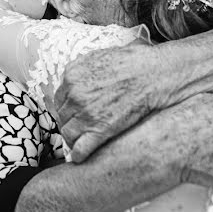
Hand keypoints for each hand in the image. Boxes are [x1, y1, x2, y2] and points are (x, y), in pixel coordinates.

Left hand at [54, 43, 168, 162]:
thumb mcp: (100, 55)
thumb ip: (82, 66)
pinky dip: (78, 155)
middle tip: (79, 127)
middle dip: (70, 121)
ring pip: (67, 132)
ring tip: (80, 142)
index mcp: (72, 75)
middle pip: (62, 115)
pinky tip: (80, 157)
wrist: (153, 74)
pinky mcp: (100, 129)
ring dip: (72, 138)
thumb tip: (76, 75)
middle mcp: (75, 94)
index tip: (74, 113)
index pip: (59, 98)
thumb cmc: (133, 62)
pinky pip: (80, 148)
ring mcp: (86, 113)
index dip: (67, 107)